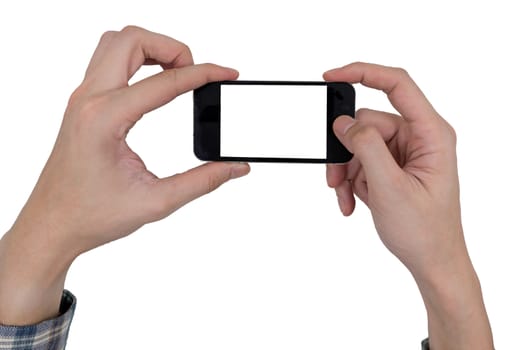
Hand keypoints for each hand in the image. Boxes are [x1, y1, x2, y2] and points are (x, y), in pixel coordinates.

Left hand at [0, 26, 248, 324]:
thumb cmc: (91, 215)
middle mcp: (89, 100)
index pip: (165, 82)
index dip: (204, 74)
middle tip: (196, 73)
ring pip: (116, 43)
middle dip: (173, 48)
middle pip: (132, 40)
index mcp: (105, 120)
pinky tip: (154, 85)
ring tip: (177, 73)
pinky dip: (137, 60)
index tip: (226, 74)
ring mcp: (82, 99)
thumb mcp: (157, 201)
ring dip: (151, 49)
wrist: (53, 225)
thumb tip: (235, 167)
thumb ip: (203, 181)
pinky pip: (108, 61)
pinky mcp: (83, 104)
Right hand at [324, 63, 492, 348]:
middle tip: (335, 178)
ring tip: (345, 196)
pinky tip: (351, 202)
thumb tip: (343, 123)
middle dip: (345, 151)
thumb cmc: (425, 230)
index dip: (363, 72)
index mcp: (431, 134)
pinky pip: (360, 161)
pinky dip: (351, 180)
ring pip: (358, 144)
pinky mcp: (391, 166)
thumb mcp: (390, 188)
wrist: (431, 260)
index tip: (331, 77)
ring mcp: (403, 152)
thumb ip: (366, 148)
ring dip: (346, 171)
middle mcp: (417, 137)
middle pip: (366, 123)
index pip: (397, 85)